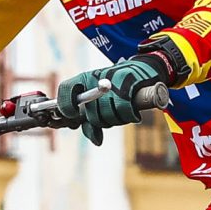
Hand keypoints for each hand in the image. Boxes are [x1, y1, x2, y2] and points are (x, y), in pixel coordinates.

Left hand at [56, 54, 173, 144]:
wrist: (144, 69)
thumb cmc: (120, 86)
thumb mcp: (101, 99)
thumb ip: (92, 120)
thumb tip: (96, 141)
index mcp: (85, 78)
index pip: (66, 90)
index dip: (66, 106)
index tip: (73, 115)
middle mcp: (96, 79)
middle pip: (92, 115)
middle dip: (102, 120)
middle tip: (110, 112)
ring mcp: (112, 83)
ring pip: (107, 117)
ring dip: (116, 118)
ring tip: (122, 108)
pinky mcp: (128, 86)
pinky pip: (124, 112)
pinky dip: (129, 115)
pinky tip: (132, 110)